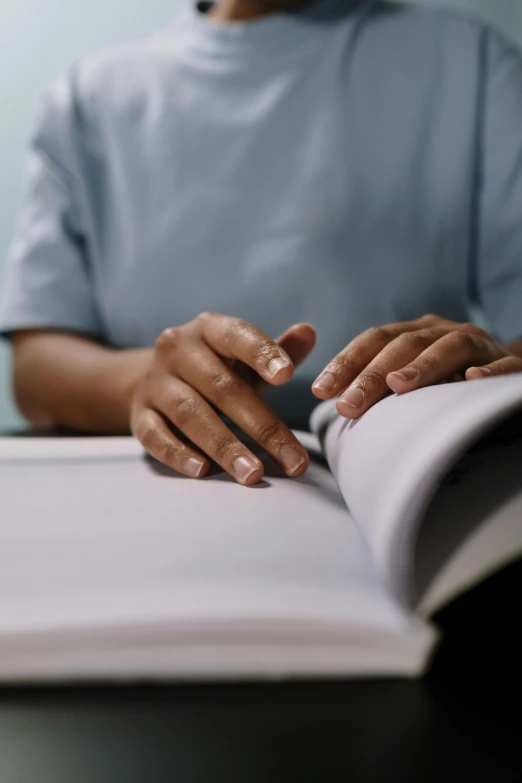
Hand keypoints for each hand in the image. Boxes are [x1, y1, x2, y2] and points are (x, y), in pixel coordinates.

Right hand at [130, 313, 315, 484]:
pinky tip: (203, 472)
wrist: (151, 380)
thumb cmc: (212, 369)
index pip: (236, 336)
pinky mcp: (139, 415)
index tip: (289, 376)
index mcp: (208, 329)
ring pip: (191, 414)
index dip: (262, 353)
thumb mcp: (242, 357)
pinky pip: (155, 435)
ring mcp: (155, 383)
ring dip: (224, 446)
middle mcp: (177, 350)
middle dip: (261, 426)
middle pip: (222, 388)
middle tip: (292, 460)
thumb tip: (309, 332)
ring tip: (253, 474)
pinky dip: (178, 454)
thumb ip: (276, 349)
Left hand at [312, 314, 521, 418]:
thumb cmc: (450, 383)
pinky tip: (472, 380)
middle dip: (372, 374)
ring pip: (449, 347)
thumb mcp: (415, 380)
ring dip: (422, 366)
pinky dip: (488, 371)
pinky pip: (501, 364)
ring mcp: (479, 345)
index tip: (320, 389)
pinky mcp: (511, 364)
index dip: (346, 362)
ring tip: (398, 386)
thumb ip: (383, 388)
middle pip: (404, 345)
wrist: (508, 374)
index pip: (375, 340)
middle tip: (348, 404)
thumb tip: (337, 407)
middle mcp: (444, 332)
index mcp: (416, 333)